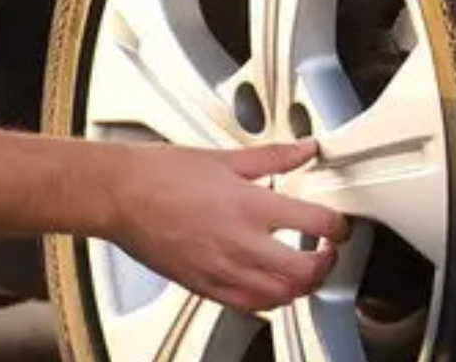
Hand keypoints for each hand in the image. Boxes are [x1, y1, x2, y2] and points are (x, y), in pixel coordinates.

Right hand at [106, 139, 350, 312]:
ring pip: (282, 296)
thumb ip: (272, 157)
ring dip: (302, 285)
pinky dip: (270, 299)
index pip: (316, 224)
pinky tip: (268, 284)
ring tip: (303, 269)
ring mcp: (222, 270)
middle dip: (327, 263)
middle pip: (307, 271)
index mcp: (248, 205)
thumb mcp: (222, 157)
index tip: (336, 224)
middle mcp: (239, 243)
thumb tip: (304, 149)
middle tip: (327, 251)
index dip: (338, 226)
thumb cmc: (158, 174)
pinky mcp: (205, 286)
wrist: (117, 195)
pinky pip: (250, 306)